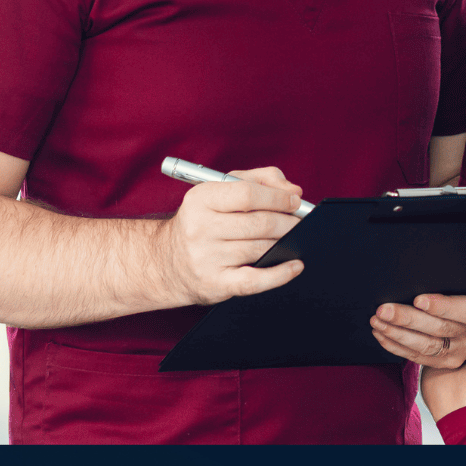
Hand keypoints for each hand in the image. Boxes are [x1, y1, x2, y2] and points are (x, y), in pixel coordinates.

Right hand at [156, 167, 304, 305]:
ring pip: (261, 248)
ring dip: (284, 243)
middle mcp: (200, 228)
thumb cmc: (201, 221)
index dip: (277, 197)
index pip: (247, 194)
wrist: (166, 262)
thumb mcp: (221, 190)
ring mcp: (206, 258)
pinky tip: (294, 266)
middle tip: (299, 222)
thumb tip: (292, 191)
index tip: (294, 201)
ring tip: (292, 238)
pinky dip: (280, 274)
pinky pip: (255, 280)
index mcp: (200, 199)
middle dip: (287, 222)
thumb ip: (259, 180)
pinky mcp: (215, 284)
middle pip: (259, 223)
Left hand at [371, 278, 465, 368]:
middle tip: (384, 310)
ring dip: (398, 335)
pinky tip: (383, 335)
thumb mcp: (464, 273)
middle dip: (408, 319)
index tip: (417, 299)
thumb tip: (415, 268)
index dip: (442, 306)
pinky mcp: (447, 360)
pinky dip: (398, 346)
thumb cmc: (462, 283)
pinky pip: (420, 356)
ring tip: (378, 323)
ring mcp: (462, 348)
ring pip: (428, 346)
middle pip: (441, 329)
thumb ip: (448, 272)